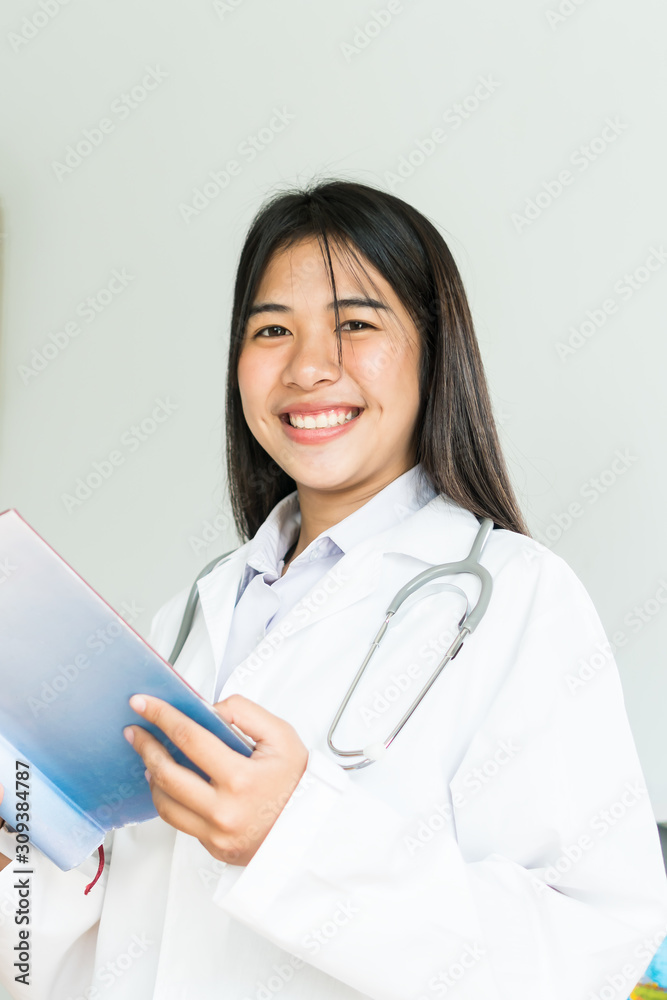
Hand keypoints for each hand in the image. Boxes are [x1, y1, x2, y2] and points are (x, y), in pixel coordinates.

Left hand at [123, 694, 308, 865]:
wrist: (312, 829)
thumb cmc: (298, 783)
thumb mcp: (281, 736)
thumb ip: (245, 713)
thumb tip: (209, 709)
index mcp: (241, 779)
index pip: (190, 738)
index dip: (162, 717)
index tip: (143, 704)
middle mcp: (224, 809)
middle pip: (167, 774)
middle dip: (146, 746)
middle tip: (135, 730)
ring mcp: (216, 833)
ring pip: (165, 803)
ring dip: (151, 774)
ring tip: (149, 756)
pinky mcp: (213, 846)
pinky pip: (179, 821)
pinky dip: (167, 798)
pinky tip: (166, 782)